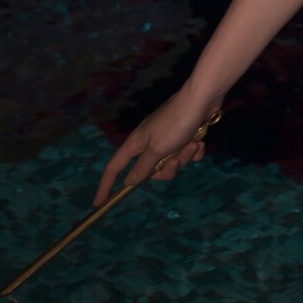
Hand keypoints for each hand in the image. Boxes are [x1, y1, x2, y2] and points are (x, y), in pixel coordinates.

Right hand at [95, 88, 218, 206]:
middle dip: (167, 168)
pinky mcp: (185, 137)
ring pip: (172, 163)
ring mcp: (168, 139)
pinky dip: (194, 151)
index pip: (114, 168)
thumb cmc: (175, 123)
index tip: (99, 203)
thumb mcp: (157, 148)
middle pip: (151, 171)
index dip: (106, 185)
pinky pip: (187, 155)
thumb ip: (142, 167)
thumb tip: (128, 182)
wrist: (203, 100)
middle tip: (175, 157)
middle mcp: (150, 142)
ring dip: (184, 157)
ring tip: (191, 143)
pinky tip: (199, 141)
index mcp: (136, 143)